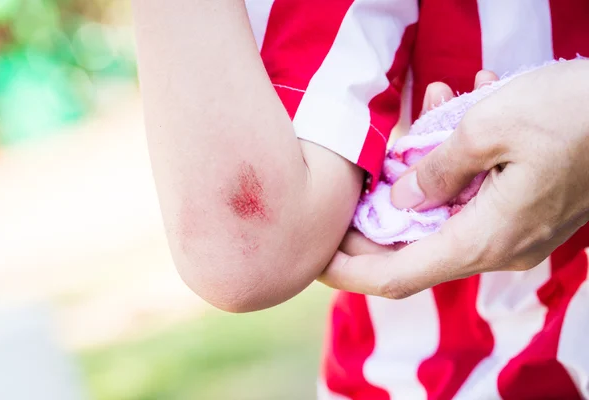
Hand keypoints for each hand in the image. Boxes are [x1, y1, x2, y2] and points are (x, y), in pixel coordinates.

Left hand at [320, 60, 588, 298]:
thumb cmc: (571, 113)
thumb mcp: (488, 127)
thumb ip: (435, 170)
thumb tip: (403, 198)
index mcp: (483, 238)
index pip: (396, 276)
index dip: (350, 272)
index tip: (316, 260)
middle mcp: (496, 247)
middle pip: (412, 250)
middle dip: (375, 222)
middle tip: (350, 192)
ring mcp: (512, 233)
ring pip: (441, 218)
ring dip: (417, 179)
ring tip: (417, 125)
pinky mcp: (522, 213)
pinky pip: (470, 200)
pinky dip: (450, 170)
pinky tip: (450, 118)